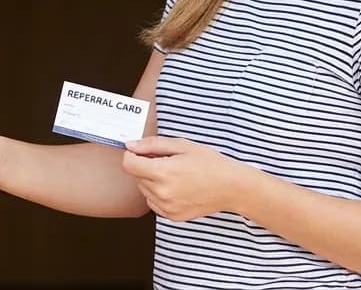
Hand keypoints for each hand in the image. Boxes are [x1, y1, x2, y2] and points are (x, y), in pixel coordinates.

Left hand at [121, 136, 255, 221]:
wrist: (231, 187)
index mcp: (162, 172)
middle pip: (136, 177)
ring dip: (151, 180)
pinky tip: (176, 187)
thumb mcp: (182, 145)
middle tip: (167, 161)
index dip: (132, 155)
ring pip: (144, 190)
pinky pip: (153, 203)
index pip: (128, 164)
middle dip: (145, 166)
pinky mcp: (172, 216)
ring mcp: (166, 207)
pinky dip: (159, 194)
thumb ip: (152, 144)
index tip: (141, 152)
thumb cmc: (210, 163)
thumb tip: (130, 146)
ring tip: (174, 174)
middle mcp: (161, 193)